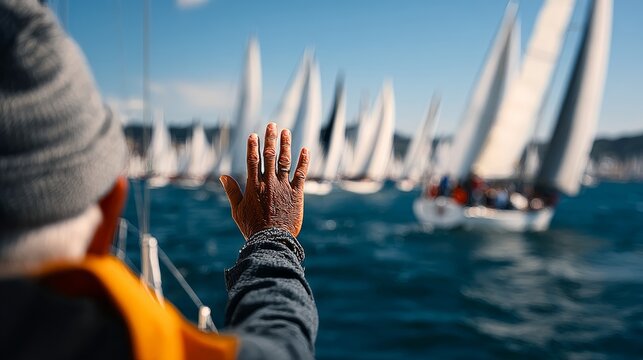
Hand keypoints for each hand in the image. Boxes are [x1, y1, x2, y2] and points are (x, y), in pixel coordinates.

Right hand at [220, 123, 308, 238]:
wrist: (272, 239)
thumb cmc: (252, 227)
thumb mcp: (237, 210)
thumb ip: (232, 191)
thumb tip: (223, 176)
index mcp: (253, 186)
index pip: (252, 160)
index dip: (253, 146)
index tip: (253, 135)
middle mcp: (268, 182)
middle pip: (269, 155)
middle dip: (270, 139)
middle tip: (272, 124)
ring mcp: (283, 186)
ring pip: (284, 161)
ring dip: (286, 145)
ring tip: (286, 131)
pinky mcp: (296, 193)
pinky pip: (301, 174)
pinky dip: (303, 161)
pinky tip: (305, 150)